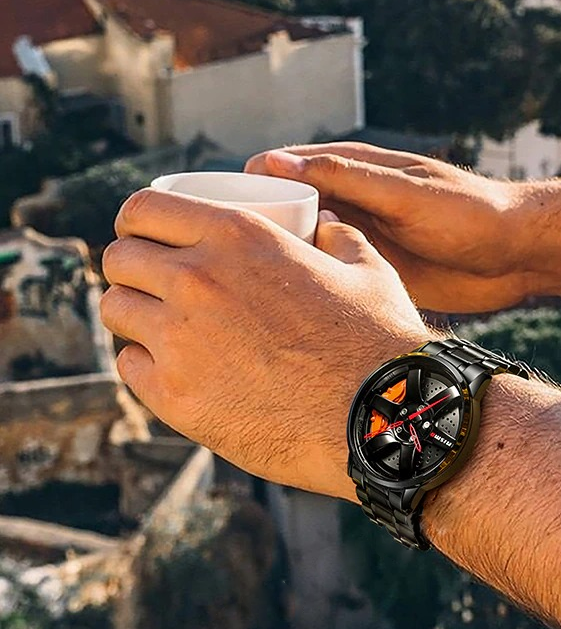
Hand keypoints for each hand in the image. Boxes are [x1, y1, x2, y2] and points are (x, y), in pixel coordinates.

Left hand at [100, 193, 432, 498]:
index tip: (146, 239)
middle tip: (153, 286)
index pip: (144, 210)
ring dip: (133, 315)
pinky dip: (144, 364)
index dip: (136, 223)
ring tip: (160, 327)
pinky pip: (129, 367)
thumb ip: (339, 237)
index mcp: (238, 237)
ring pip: (114, 310)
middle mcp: (196, 281)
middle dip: (130, 268)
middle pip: (119, 259)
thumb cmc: (376, 342)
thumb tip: (325, 226)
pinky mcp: (176, 398)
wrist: (378, 417)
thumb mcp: (367, 270)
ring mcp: (180, 341)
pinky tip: (173, 369)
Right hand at [245, 143, 536, 311]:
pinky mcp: (375, 273)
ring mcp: (362, 242)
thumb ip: (347, 176)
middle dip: (255, 232)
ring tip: (237, 291)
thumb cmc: (468, 214)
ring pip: (306, 250)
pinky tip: (283, 309)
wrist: (515, 256)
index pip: (288, 171)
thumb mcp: (405, 193)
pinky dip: (308, 287)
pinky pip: (331, 278)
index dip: (250, 186)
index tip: (210, 208)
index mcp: (356, 173)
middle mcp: (353, 206)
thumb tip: (275, 160)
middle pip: (289, 213)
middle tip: (216, 261)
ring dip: (277, 265)